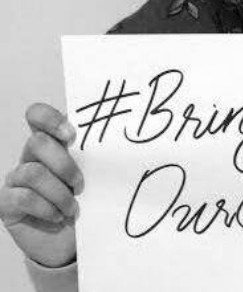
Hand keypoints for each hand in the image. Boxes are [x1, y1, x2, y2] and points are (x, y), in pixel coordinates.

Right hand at [0, 103, 82, 266]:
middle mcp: (31, 156)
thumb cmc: (88, 201)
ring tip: (73, 207)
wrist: (74, 239)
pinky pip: (23, 198)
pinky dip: (46, 208)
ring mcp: (17, 179)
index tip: (72, 136)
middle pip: (37, 142)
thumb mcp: (96, 173)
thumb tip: (121, 137)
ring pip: (33, 172)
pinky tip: (58, 216)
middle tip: (80, 184)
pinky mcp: (7, 203)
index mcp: (53, 141)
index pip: (38, 115)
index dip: (50, 119)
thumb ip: (97, 155)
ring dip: (59, 193)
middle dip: (64, 164)